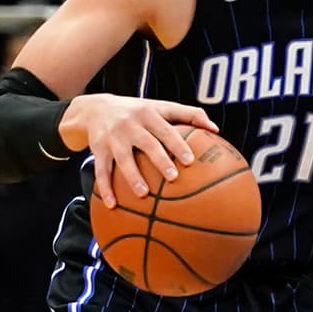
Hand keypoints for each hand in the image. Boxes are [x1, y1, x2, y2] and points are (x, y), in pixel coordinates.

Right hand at [58, 93, 219, 208]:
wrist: (96, 108)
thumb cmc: (139, 111)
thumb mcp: (162, 107)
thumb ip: (189, 114)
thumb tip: (216, 129)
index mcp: (149, 114)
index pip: (166, 130)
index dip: (178, 144)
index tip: (190, 160)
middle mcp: (130, 124)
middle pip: (147, 144)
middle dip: (160, 160)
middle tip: (173, 177)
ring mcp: (113, 137)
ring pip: (122, 158)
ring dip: (132, 176)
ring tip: (144, 194)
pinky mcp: (98, 149)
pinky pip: (101, 170)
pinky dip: (105, 188)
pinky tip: (113, 204)